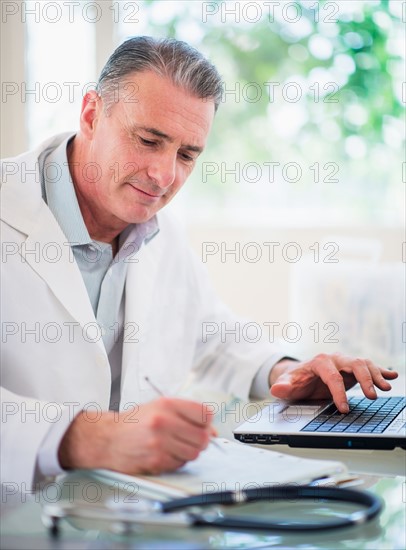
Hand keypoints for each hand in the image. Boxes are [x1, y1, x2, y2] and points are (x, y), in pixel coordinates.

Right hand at [58, 397, 215, 474]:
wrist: (107, 439)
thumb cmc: (135, 423)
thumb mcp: (159, 407)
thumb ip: (186, 414)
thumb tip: (212, 431)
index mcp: (167, 404)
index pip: (204, 413)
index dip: (206, 421)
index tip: (202, 425)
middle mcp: (164, 421)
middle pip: (202, 436)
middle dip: (200, 440)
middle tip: (190, 439)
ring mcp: (160, 442)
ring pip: (194, 453)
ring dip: (189, 452)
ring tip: (176, 446)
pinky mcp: (156, 461)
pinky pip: (180, 464)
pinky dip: (177, 461)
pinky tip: (165, 454)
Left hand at [269, 353, 397, 412]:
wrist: (300, 373)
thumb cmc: (295, 379)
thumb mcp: (288, 384)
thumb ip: (283, 387)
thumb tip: (276, 389)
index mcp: (319, 362)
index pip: (332, 376)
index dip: (338, 392)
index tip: (343, 408)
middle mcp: (335, 359)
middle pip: (354, 364)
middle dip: (364, 379)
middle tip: (373, 396)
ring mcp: (345, 363)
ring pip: (364, 363)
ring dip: (376, 374)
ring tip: (385, 388)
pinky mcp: (352, 369)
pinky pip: (369, 366)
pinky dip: (381, 370)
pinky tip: (392, 376)